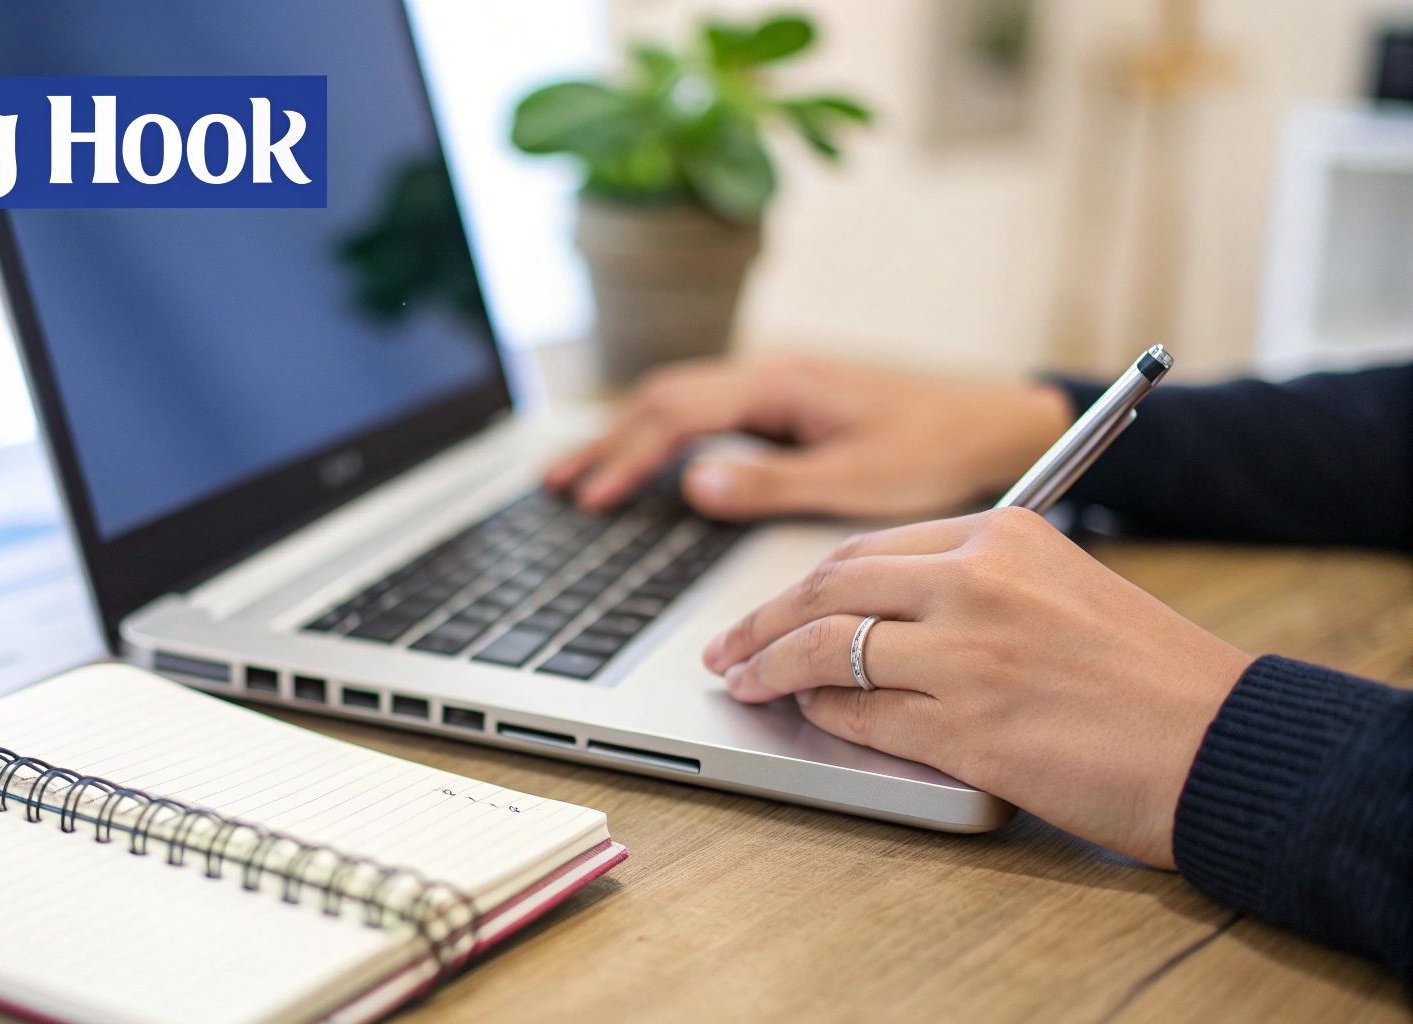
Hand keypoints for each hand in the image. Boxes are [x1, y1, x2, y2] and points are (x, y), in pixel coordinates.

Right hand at [545, 354, 1073, 518]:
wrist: (996, 426)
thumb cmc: (939, 449)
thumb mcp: (857, 478)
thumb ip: (771, 483)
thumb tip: (694, 485)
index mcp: (781, 386)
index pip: (678, 416)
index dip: (627, 457)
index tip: (591, 496)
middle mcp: (771, 375)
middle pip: (663, 399)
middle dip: (607, 442)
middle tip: (557, 484)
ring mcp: (776, 387)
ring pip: (679, 401)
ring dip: (627, 435)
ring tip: (580, 473)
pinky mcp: (786, 406)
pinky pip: (705, 412)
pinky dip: (661, 435)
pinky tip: (647, 460)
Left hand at [702, 507, 1252, 867]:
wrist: (1223, 744)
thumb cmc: (1147, 677)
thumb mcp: (1061, 589)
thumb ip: (971, 585)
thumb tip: (870, 613)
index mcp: (1003, 535)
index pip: (868, 549)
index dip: (803, 585)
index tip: (771, 607)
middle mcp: (978, 581)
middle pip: (830, 588)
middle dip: (761, 620)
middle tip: (727, 647)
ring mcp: (966, 653)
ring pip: (827, 648)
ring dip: (771, 668)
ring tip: (745, 683)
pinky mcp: (965, 726)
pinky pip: (857, 711)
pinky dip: (821, 714)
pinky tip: (809, 716)